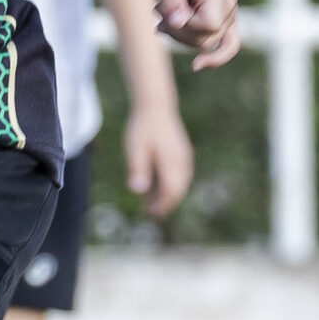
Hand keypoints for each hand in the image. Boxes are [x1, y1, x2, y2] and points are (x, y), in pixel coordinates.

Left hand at [121, 101, 194, 219]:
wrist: (155, 105)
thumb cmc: (143, 127)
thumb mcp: (135, 148)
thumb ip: (138, 169)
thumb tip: (138, 191)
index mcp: (172, 161)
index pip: (171, 191)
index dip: (162, 205)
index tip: (151, 214)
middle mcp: (182, 161)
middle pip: (177, 189)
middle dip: (165, 203)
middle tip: (149, 213)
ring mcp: (184, 156)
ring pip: (179, 182)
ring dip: (166, 194)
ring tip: (149, 202)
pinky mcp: (181, 152)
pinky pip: (178, 174)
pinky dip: (169, 183)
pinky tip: (155, 186)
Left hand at [150, 0, 241, 69]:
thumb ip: (171, 1)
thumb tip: (179, 23)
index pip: (208, 25)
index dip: (186, 26)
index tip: (168, 13)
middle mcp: (229, 7)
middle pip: (206, 39)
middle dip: (177, 32)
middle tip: (158, 12)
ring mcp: (229, 18)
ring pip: (205, 45)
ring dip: (180, 36)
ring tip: (163, 18)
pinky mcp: (224, 26)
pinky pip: (226, 48)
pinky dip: (212, 59)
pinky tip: (196, 66)